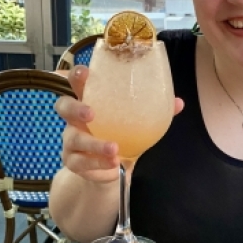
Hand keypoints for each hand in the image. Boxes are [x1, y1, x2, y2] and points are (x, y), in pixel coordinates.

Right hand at [55, 65, 183, 182]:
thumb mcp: (139, 123)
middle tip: (91, 113)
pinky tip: (113, 165)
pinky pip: (80, 162)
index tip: (84, 72)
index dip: (77, 76)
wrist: (112, 170)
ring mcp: (71, 140)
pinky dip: (98, 164)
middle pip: (63, 106)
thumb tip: (178, 103)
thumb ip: (157, 112)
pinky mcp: (73, 161)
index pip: (79, 84)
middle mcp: (76, 119)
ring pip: (73, 139)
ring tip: (114, 149)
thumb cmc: (124, 136)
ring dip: (94, 144)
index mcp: (93, 101)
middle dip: (75, 108)